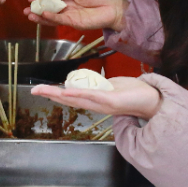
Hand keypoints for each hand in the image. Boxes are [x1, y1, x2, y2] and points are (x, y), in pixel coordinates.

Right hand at [23, 0, 126, 31]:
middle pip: (49, 8)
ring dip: (41, 16)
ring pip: (52, 17)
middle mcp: (67, 7)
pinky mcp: (73, 23)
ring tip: (29, 15)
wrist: (113, 9)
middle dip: (37, 9)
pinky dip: (51, 18)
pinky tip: (44, 14)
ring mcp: (69, 16)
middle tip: (25, 9)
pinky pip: (60, 20)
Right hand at [31, 77, 160, 120]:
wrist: (153, 99)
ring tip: (44, 91)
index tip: (40, 90)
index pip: (71, 96)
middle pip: (69, 99)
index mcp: (95, 101)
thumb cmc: (133, 92)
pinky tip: (68, 91)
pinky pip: (93, 96)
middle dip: (50, 95)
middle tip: (34, 90)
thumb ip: (101, 85)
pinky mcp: (111, 101)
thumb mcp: (113, 86)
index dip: (54, 94)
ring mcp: (102, 104)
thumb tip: (92, 81)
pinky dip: (79, 93)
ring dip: (59, 94)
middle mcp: (96, 105)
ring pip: (77, 98)